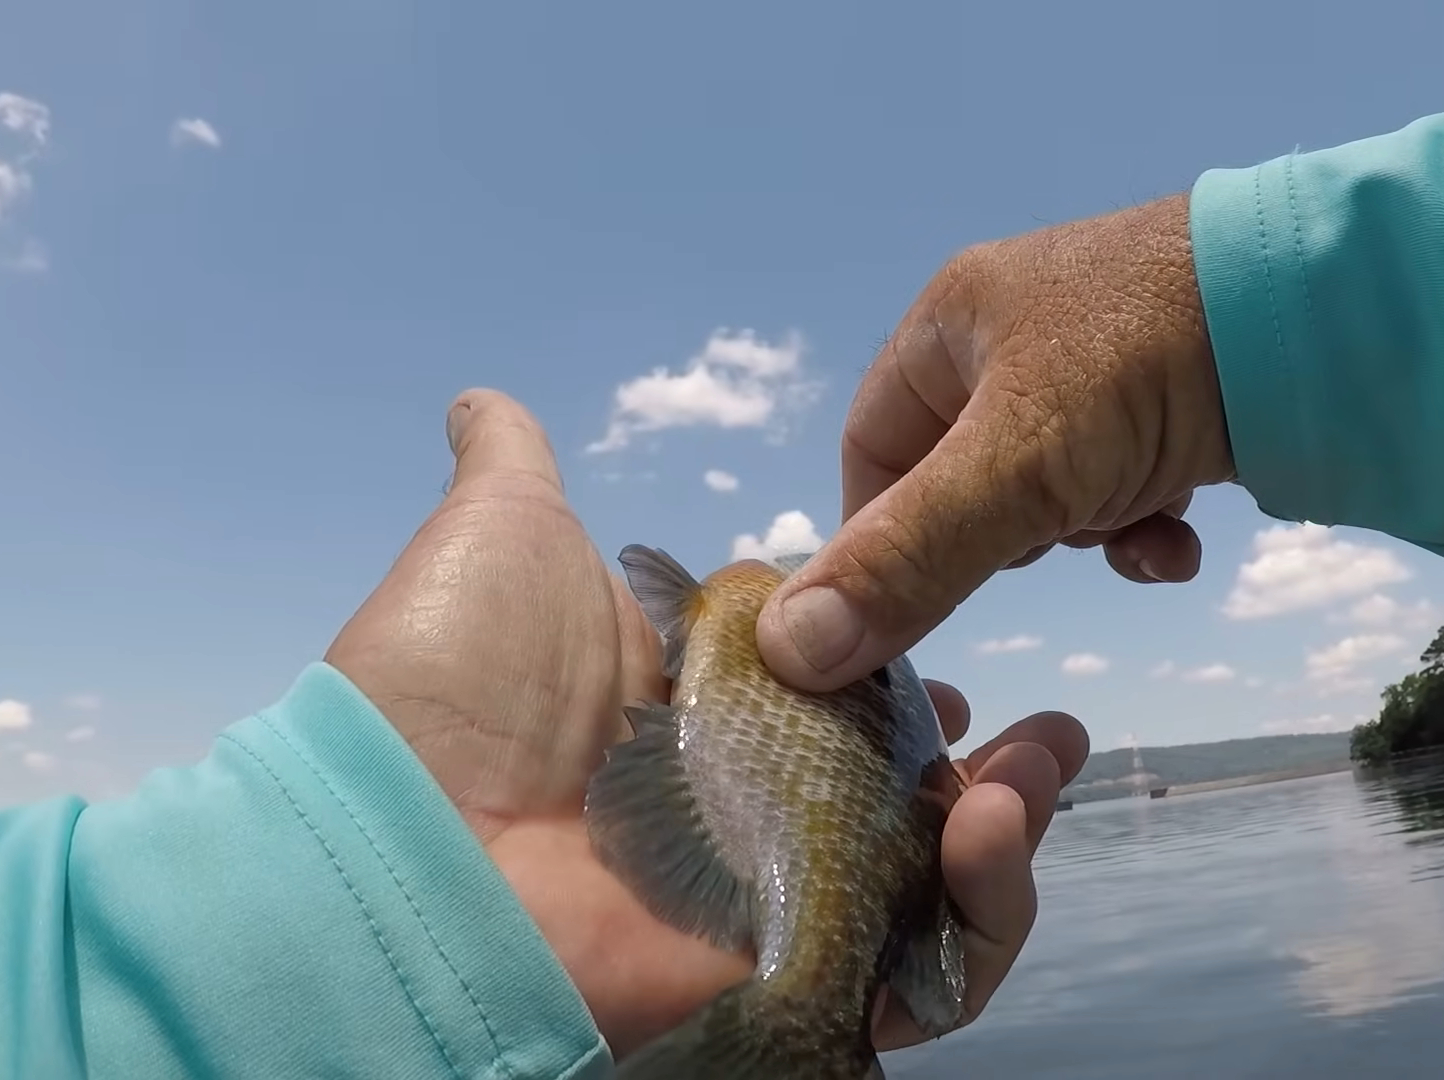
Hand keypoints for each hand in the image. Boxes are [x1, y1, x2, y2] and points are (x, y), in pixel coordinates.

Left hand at [323, 390, 1090, 1058]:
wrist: (397, 850)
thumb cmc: (445, 686)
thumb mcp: (498, 540)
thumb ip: (518, 469)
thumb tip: (480, 400)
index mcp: (702, 728)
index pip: (843, 711)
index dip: (910, 686)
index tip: (957, 658)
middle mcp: (742, 821)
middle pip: (907, 809)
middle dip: (997, 776)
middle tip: (1046, 736)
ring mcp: (766, 905)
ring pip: (931, 891)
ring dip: (1006, 839)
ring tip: (1027, 779)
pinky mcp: (783, 979)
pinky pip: (914, 973)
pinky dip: (978, 920)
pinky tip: (989, 833)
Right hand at [755, 194, 1238, 691]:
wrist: (1339, 307)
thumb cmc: (1152, 361)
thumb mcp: (1017, 472)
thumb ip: (907, 562)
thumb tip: (789, 653)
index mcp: (955, 319)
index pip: (873, 449)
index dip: (882, 536)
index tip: (914, 606)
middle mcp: (1019, 329)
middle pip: (964, 478)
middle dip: (1008, 538)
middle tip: (1045, 552)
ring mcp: (1101, 361)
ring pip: (1049, 489)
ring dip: (1086, 533)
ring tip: (1128, 529)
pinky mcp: (1174, 392)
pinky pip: (1124, 480)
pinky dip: (1142, 523)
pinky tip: (1177, 537)